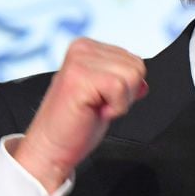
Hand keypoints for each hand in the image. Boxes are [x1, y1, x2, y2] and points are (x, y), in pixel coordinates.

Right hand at [12, 38, 147, 191]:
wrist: (51, 148)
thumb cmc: (74, 125)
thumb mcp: (105, 95)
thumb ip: (122, 80)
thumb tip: (142, 82)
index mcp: (87, 47)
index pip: (134, 59)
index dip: (126, 88)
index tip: (101, 98)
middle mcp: (81, 48)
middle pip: (136, 66)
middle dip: (125, 94)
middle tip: (97, 105)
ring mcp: (79, 61)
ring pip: (132, 76)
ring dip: (119, 101)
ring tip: (95, 107)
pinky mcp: (79, 77)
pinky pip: (120, 88)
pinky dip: (115, 108)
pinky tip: (94, 111)